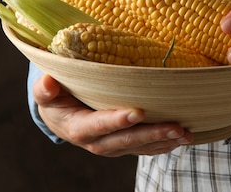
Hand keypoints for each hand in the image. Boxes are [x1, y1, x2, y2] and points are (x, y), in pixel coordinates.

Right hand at [33, 74, 193, 155]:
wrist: (62, 116)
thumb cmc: (57, 98)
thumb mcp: (46, 93)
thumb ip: (44, 89)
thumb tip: (47, 82)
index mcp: (78, 128)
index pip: (99, 125)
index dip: (116, 120)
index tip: (137, 112)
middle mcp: (97, 143)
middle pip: (126, 140)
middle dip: (151, 134)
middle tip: (175, 127)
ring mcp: (114, 147)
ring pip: (140, 147)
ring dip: (164, 141)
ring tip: (185, 134)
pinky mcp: (125, 145)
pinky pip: (146, 148)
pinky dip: (164, 144)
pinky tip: (182, 138)